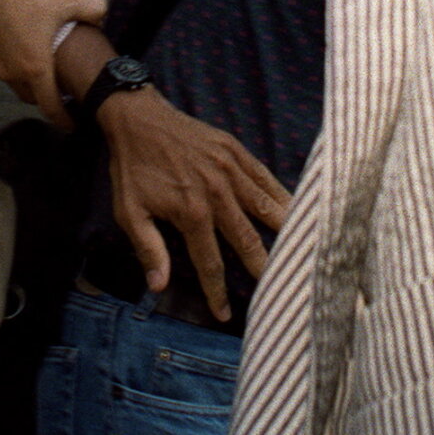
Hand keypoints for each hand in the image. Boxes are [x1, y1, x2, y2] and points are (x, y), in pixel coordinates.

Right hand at [0, 0, 107, 124]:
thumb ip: (93, 9)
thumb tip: (103, 14)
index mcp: (35, 68)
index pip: (51, 108)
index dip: (64, 119)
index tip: (71, 124)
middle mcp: (10, 73)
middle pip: (31, 95)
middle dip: (44, 94)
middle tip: (55, 85)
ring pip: (10, 80)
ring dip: (21, 76)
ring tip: (31, 58)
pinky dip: (2, 61)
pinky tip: (9, 44)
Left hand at [101, 89, 291, 321]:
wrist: (138, 119)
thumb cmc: (133, 169)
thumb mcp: (129, 212)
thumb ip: (148, 249)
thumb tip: (159, 287)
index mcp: (192, 213)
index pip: (211, 263)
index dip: (218, 291)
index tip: (226, 315)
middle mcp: (218, 194)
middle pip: (249, 240)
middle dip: (264, 269)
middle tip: (282, 290)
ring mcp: (231, 171)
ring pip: (266, 209)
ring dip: (285, 233)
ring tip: (303, 254)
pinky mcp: (237, 152)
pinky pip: (265, 179)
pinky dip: (282, 196)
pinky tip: (296, 211)